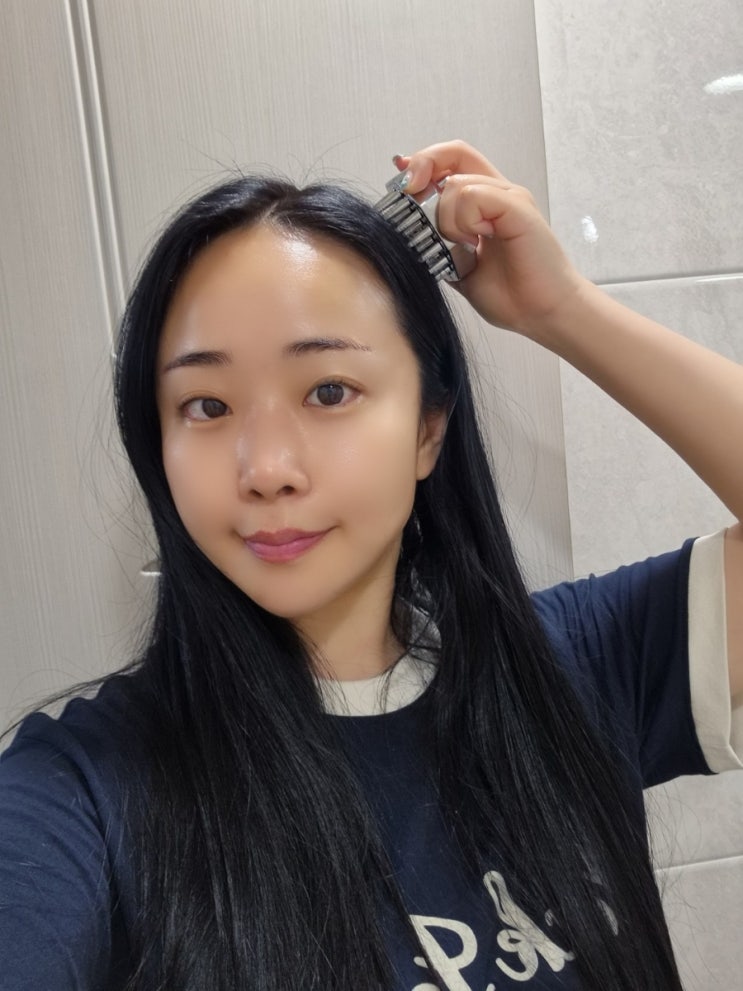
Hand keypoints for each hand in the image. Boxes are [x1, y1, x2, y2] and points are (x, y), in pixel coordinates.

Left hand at [395, 140, 587, 339]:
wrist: (543, 315)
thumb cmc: (512, 297)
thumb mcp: (459, 270)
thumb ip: (439, 246)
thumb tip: (409, 237)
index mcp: (485, 205)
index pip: (451, 163)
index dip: (423, 164)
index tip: (402, 181)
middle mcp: (499, 193)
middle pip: (454, 153)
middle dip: (423, 167)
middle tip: (412, 196)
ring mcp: (509, 198)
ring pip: (456, 183)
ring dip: (447, 219)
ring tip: (466, 247)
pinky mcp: (517, 208)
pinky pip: (474, 196)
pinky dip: (465, 221)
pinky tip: (477, 243)